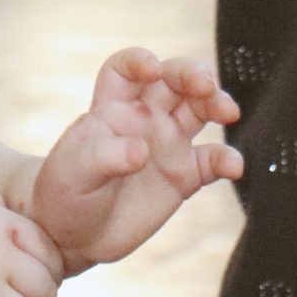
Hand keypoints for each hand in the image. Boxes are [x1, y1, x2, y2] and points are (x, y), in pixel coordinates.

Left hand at [18, 49, 241, 272]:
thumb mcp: (72, 173)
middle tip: (206, 87)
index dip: (140, 61)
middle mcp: (143, 118)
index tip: (153, 68)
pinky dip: (227, 159)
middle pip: (173, 80)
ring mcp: (166, 145)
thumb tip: (142, 151)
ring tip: (228, 112)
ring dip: (217, 103)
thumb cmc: (63, 193)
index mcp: (111, 108)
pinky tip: (233, 166)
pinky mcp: (183, 176)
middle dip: (193, 74)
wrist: (72, 235)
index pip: (126, 69)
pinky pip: (212, 160)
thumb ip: (104, 157)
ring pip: (199, 110)